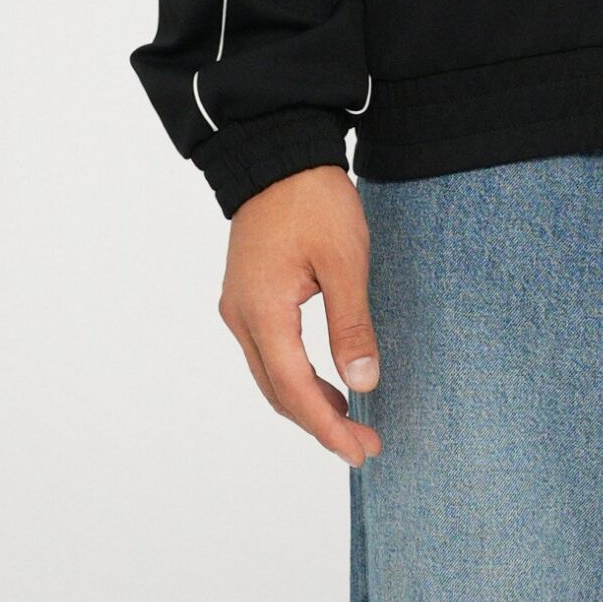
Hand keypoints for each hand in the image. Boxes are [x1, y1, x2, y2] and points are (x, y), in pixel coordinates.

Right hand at [218, 165, 382, 465]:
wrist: (279, 151)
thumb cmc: (314, 199)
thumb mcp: (344, 260)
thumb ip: (352, 325)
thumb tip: (364, 385)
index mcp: (262, 313)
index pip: (296, 391)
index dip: (328, 427)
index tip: (360, 450)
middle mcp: (241, 317)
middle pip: (278, 391)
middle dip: (319, 423)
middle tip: (362, 444)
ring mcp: (239, 306)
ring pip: (270, 375)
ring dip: (306, 403)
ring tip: (348, 420)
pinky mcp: (246, 294)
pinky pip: (267, 353)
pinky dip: (294, 376)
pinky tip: (323, 382)